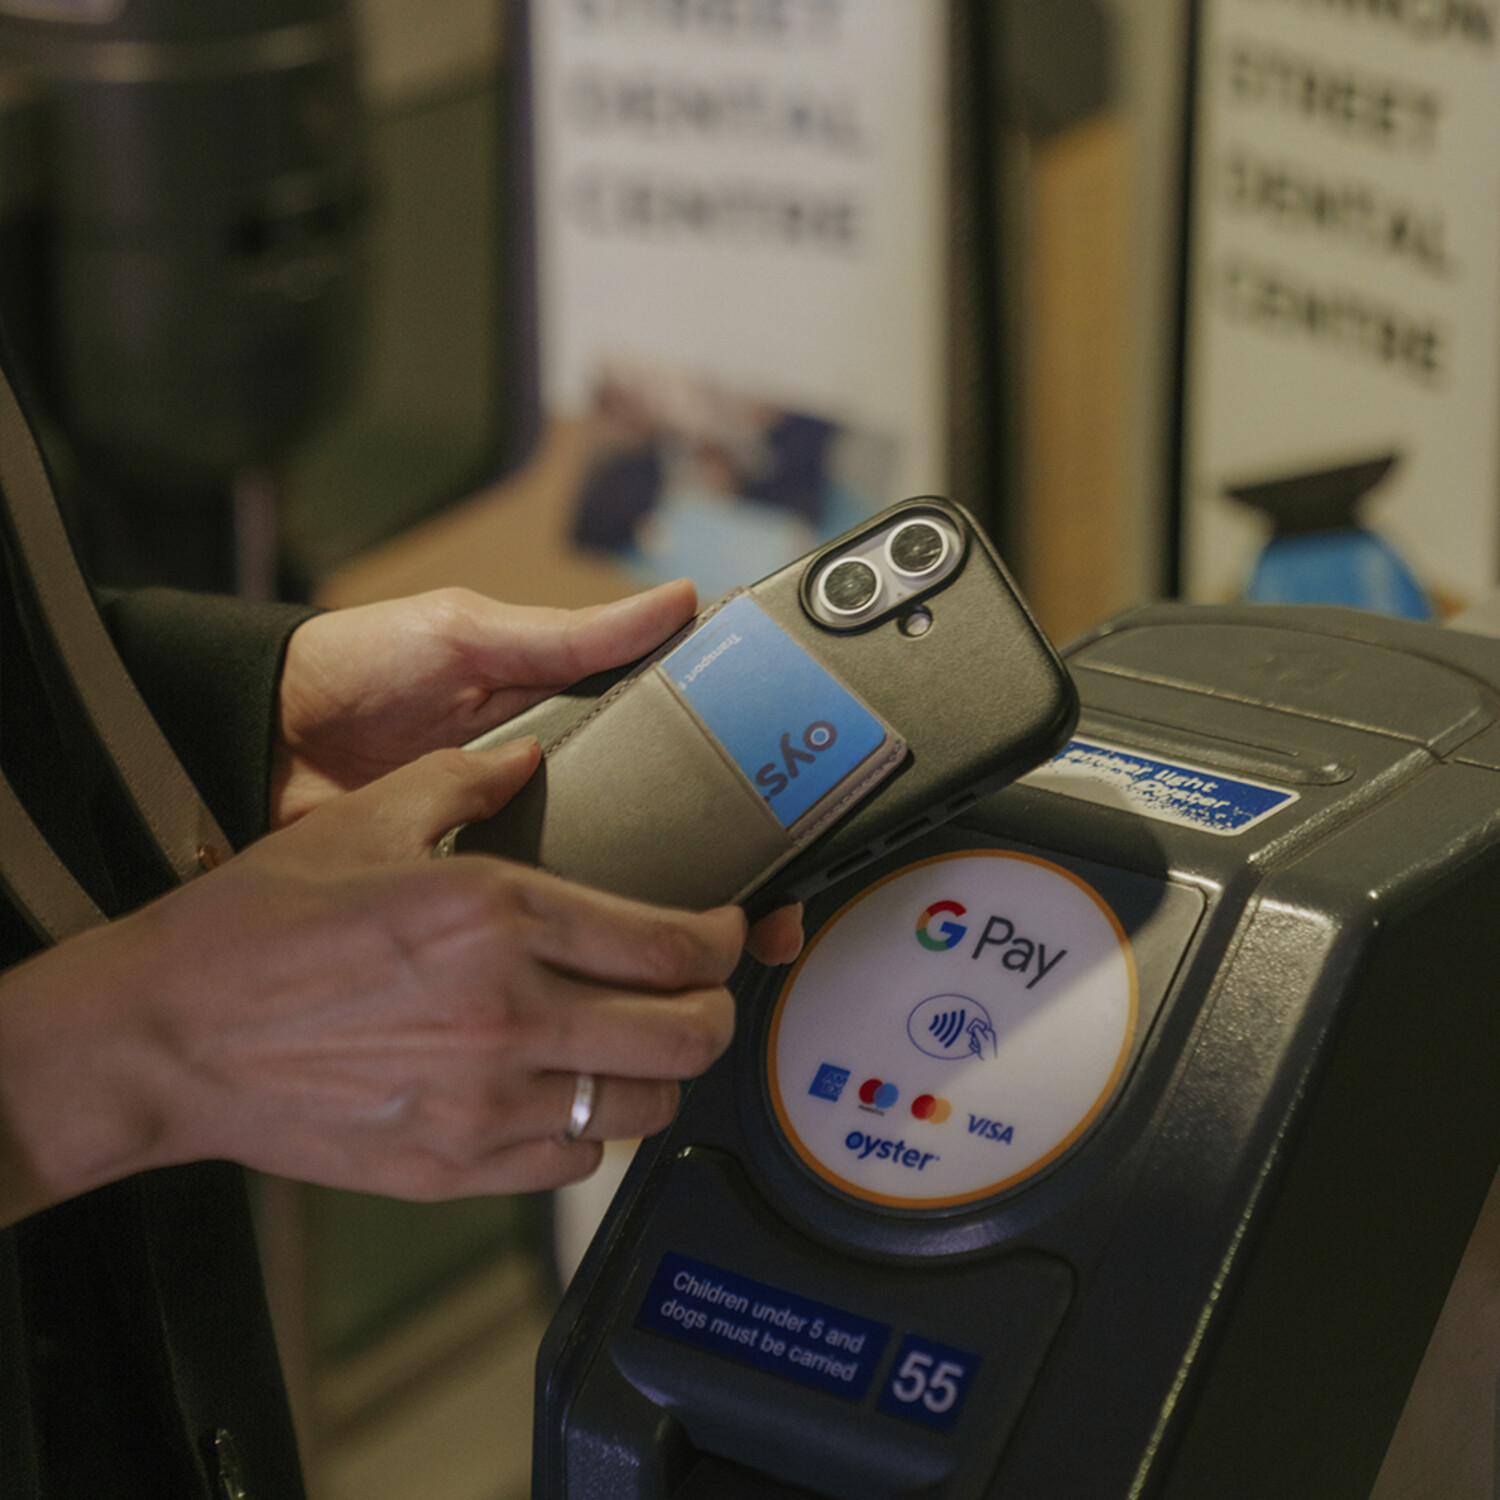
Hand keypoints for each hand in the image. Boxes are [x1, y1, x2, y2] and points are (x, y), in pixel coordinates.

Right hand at [0, 741, 746, 1224]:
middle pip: (685, 1036)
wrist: (169, 1035)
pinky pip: (573, 1163)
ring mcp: (484, 1101)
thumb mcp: (366, 819)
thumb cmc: (257, 926)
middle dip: (716, 1010)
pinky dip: (589, 1130)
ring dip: (661, 1074)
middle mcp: (508, 1012)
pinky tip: (565, 1093)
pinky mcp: (453, 1165)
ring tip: (638, 1043)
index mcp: (499, 915)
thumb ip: (466, 780)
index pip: (669, 946)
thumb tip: (526, 758)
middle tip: (703, 990)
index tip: (725, 931)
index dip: (723, 941)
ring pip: (643, 1110)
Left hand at [270, 579, 803, 967]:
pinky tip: (629, 981)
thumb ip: (569, 634)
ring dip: (673, 929)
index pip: (686, 754)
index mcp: (576, 723)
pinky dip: (588, 957)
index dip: (746, 785)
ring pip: (619, 898)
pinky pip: (547, 932)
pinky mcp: (480, 905)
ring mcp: (525, 854)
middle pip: (671, 843)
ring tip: (722, 958)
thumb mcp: (471, 634)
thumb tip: (678, 600)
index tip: (801, 812)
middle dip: (731, 881)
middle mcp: (563, 796)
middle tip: (774, 914)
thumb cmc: (361, 668)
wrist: (258, 742)